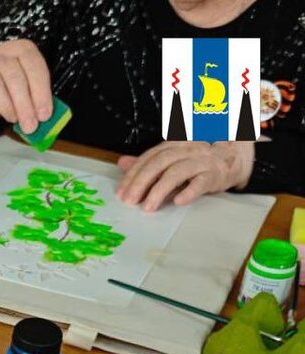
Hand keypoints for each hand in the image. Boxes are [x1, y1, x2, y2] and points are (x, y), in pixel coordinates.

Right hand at [0, 39, 52, 134]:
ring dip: (6, 105)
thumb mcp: (29, 84)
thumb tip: (43, 116)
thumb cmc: (10, 84)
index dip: (41, 92)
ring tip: (14, 120)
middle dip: (24, 104)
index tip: (44, 115)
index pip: (33, 66)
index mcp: (21, 50)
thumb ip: (37, 98)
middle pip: (13, 76)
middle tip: (30, 125)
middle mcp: (1, 55)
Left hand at [116, 141, 253, 210]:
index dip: (133, 175)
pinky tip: (178, 202)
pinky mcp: (216, 174)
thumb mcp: (170, 160)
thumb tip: (121, 163)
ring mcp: (202, 160)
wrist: (232, 160)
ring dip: (159, 190)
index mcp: (173, 144)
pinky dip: (189, 191)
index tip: (121, 193)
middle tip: (129, 201)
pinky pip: (201, 181)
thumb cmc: (197, 162)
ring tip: (147, 207)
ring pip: (177, 172)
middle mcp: (186, 149)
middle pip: (159, 163)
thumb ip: (147, 163)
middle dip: (141, 182)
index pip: (149, 158)